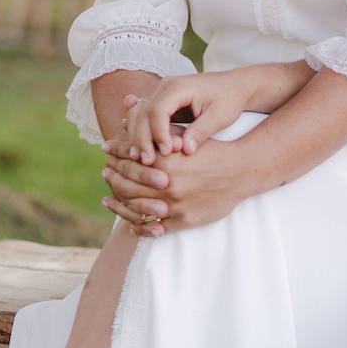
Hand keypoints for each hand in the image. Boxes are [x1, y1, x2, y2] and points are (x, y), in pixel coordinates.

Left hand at [102, 138, 244, 234]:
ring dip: (118, 204)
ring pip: (135, 209)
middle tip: (105, 173)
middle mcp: (167, 185)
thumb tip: (131, 119)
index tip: (106, 149)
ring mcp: (174, 206)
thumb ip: (159, 131)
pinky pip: (153, 228)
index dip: (116, 152)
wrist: (241, 171)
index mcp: (166, 162)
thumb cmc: (212, 150)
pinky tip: (129, 222)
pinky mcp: (183, 221)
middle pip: (127, 185)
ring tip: (108, 199)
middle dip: (113, 177)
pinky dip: (137, 226)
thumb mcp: (186, 136)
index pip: (130, 158)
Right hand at [117, 70, 258, 161]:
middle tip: (147, 162)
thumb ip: (202, 130)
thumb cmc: (229, 99)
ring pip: (139, 116)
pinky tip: (139, 152)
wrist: (233, 86)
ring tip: (143, 161)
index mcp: (180, 86)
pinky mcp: (161, 103)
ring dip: (138, 138)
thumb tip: (186, 150)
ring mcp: (161, 93)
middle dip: (143, 138)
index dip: (159, 132)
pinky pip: (144, 118)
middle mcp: (166, 86)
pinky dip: (141, 134)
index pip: (159, 109)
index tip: (167, 152)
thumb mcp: (221, 115)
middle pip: (143, 112)